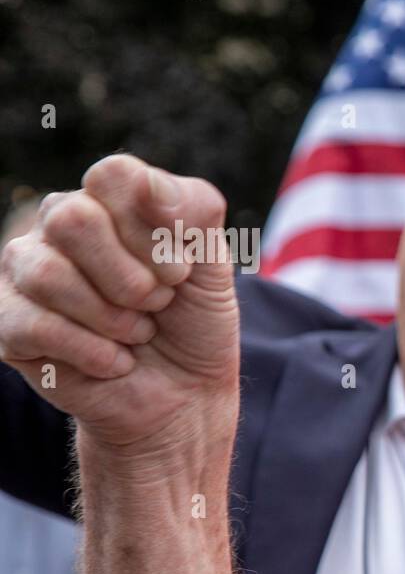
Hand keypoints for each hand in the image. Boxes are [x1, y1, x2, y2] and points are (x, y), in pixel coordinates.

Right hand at [0, 155, 239, 455]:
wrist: (182, 396)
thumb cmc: (194, 323)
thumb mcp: (215, 265)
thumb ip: (195, 213)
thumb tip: (151, 184)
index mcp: (109, 200)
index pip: (114, 176)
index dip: (155, 230)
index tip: (180, 271)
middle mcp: (59, 224)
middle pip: (71, 218)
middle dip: (132, 278)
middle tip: (157, 304)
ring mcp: (25, 270)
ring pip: (46, 272)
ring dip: (113, 318)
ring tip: (137, 333)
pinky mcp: (8, 323)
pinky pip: (34, 325)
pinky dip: (94, 353)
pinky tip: (116, 362)